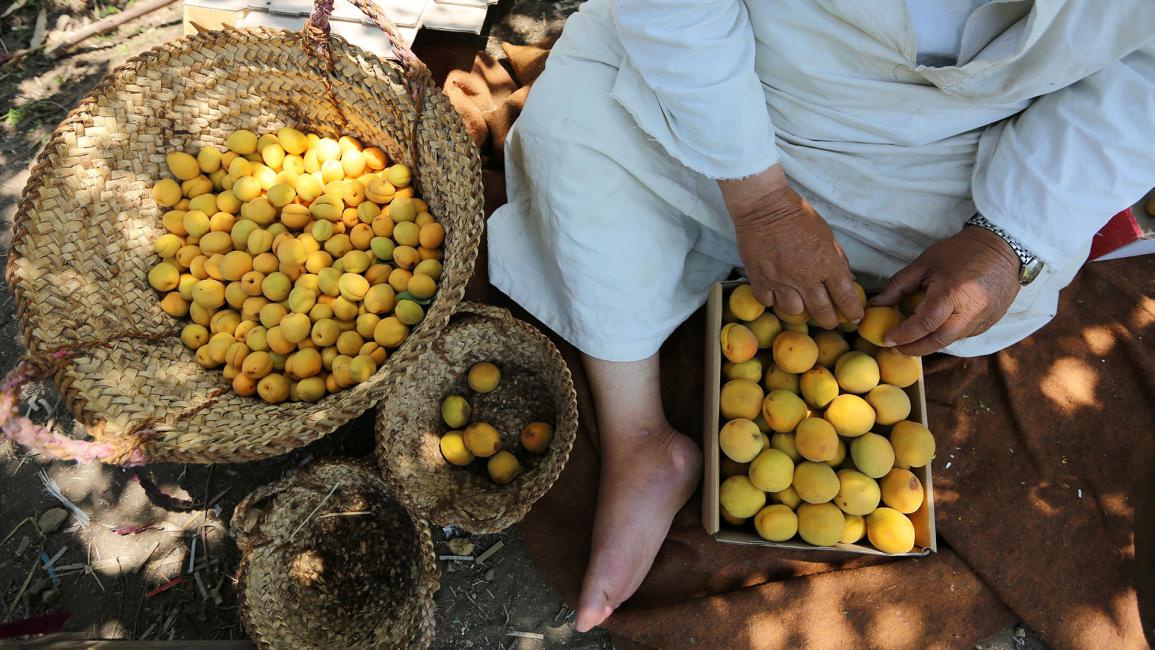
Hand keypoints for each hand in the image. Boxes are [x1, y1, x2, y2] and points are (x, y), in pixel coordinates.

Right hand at [718, 165, 862, 328]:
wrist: (765, 207)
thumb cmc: (798, 216)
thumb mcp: (827, 235)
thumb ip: (837, 260)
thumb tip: (847, 280)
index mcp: (827, 264)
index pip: (845, 297)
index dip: (852, 312)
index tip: (854, 317)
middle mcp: (805, 277)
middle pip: (822, 312)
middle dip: (830, 320)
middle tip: (830, 320)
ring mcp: (781, 281)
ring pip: (794, 312)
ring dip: (800, 310)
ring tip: (800, 302)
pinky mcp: (760, 279)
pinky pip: (768, 302)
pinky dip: (773, 300)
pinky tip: (776, 292)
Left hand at [871, 226, 1021, 355]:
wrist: (1002, 248)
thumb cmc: (959, 252)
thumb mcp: (923, 264)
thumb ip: (898, 286)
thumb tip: (877, 305)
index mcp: (951, 294)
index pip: (923, 324)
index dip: (903, 335)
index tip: (886, 339)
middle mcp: (970, 311)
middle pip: (938, 341)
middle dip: (915, 348)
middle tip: (897, 348)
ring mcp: (983, 319)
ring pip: (951, 340)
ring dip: (930, 343)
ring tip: (912, 338)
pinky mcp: (990, 322)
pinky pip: (963, 334)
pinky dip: (946, 334)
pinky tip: (935, 328)